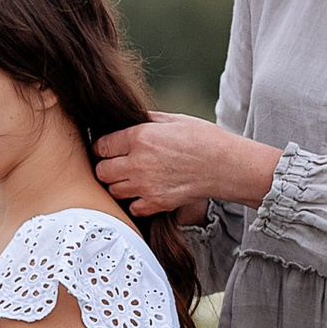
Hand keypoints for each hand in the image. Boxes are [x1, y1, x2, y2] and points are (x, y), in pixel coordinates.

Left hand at [91, 112, 279, 216]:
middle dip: (106, 166)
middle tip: (118, 164)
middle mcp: (138, 163)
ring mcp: (146, 186)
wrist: (227, 165)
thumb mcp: (172, 119)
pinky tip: (145, 192)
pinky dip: (135, 202)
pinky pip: (132, 208)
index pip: (100, 145)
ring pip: (113, 190)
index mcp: (139, 137)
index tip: (109, 148)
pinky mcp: (156, 203)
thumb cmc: (203, 138)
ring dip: (118, 185)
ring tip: (131, 179)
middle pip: (101, 171)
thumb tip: (126, 120)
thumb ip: (144, 121)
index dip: (103, 146)